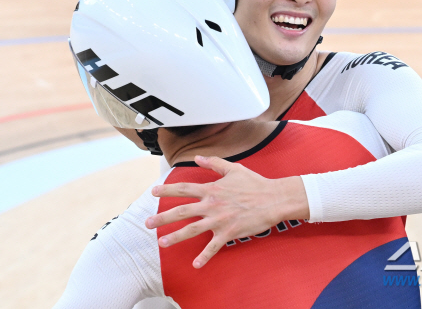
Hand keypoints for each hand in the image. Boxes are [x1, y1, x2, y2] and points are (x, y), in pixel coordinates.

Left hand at [145, 155, 308, 268]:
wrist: (274, 199)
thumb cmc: (255, 183)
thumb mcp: (233, 168)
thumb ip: (213, 162)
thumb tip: (196, 157)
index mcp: (212, 188)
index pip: (184, 188)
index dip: (167, 189)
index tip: (153, 191)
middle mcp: (212, 204)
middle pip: (182, 211)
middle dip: (163, 217)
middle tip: (147, 223)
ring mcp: (219, 220)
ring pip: (192, 230)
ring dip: (175, 237)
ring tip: (162, 243)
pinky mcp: (229, 233)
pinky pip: (214, 247)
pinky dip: (204, 256)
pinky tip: (195, 265)